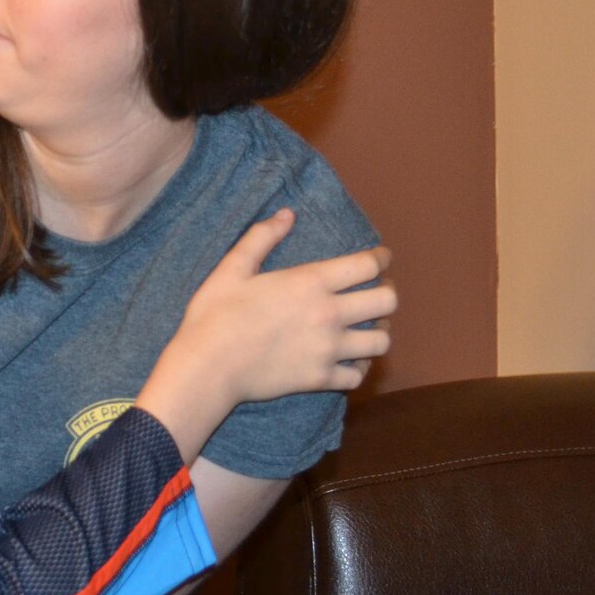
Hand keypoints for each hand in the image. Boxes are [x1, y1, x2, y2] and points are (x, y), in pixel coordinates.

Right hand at [139, 211, 394, 453]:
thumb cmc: (215, 315)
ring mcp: (328, 350)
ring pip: (381, 341)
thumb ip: (261, 237)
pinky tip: (349, 361)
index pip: (367, 265)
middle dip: (387, 293)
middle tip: (376, 292)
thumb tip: (286, 214)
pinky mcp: (320, 379)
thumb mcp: (232, 268)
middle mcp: (328, 314)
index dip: (380, 259)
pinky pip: (358, 376)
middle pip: (387, 301)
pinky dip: (358, 368)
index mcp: (309, 282)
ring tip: (368, 327)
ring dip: (378, 331)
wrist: (207, 368)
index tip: (380, 258)